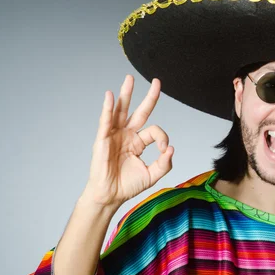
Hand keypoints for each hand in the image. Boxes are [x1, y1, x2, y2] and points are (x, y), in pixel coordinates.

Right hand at [83, 75, 173, 207]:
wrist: (110, 195)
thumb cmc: (127, 186)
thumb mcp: (152, 175)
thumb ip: (164, 163)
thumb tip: (171, 148)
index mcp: (138, 142)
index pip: (155, 131)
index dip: (163, 137)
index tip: (165, 149)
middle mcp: (127, 135)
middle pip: (139, 111)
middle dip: (148, 97)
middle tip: (156, 81)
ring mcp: (114, 135)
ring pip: (121, 111)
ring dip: (125, 94)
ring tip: (130, 79)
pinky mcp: (103, 139)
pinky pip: (106, 121)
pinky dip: (107, 108)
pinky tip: (110, 96)